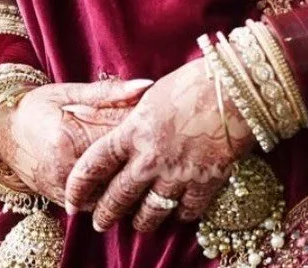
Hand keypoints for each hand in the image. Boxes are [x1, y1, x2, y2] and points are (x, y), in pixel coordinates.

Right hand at [0, 79, 151, 204]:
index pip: (118, 137)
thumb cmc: (36, 107)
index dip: (143, 130)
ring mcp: (64, 191)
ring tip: (154, 164)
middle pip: (119, 169)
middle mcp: (66, 170)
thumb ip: (108, 92)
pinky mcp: (64, 203)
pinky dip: (116, 193)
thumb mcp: (69, 92)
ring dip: (133, 181)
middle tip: (167, 145)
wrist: (2, 134)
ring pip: (112, 193)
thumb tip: (147, 85)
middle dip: (144, 158)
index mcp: (68, 138)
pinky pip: (99, 203)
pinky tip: (130, 181)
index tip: (162, 121)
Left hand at [64, 57, 252, 234]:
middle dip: (105, 214)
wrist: (236, 88)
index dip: (79, 185)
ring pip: (151, 212)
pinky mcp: (205, 183)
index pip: (94, 164)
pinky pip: (186, 211)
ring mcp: (178, 173)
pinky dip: (180, 215)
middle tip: (99, 223)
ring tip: (138, 225)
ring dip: (142, 222)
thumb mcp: (153, 92)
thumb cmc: (193, 81)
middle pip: (119, 196)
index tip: (71, 199)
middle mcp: (150, 157)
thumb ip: (135, 115)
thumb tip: (122, 125)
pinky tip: (177, 214)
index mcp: (133, 130)